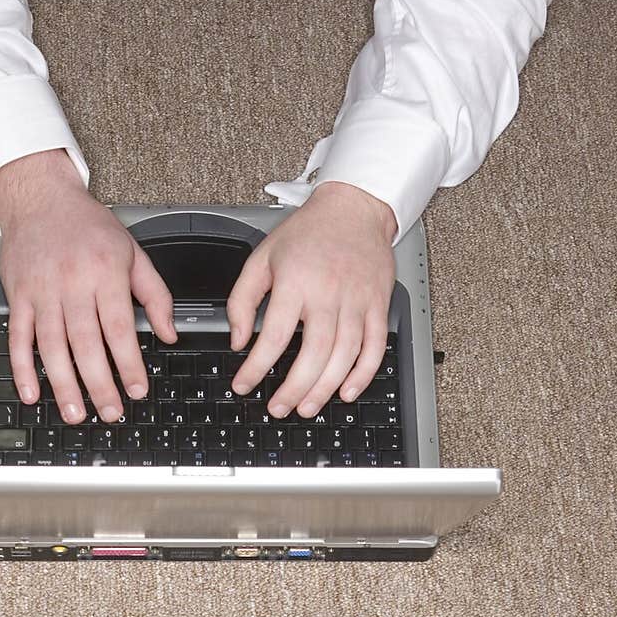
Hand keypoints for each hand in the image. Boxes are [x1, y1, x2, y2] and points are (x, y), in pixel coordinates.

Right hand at [0, 149, 176, 421]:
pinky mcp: (18, 296)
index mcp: (105, 273)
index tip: (137, 390)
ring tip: (75, 413)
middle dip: (99, 384)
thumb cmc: (86, 225)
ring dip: (63, 384)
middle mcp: (72, 283)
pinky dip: (22, 368)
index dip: (128, 363)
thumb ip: (155, 294)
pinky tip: (32, 393)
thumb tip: (169, 333)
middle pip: (86, 343)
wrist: (39, 196)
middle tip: (109, 412)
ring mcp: (42, 291)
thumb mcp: (132, 251)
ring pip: (51, 346)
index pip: (119, 328)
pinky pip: (18, 338)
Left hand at [226, 181, 396, 416]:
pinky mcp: (378, 305)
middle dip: (293, 389)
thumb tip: (238, 339)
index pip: (274, 337)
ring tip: (307, 408)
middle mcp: (329, 293)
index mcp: (296, 282)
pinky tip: (346, 392)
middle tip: (278, 408)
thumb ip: (243, 300)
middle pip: (313, 354)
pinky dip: (362, 375)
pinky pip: (374, 347)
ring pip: (344, 357)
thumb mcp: (262, 258)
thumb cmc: (308, 233)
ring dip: (325, 389)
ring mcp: (357, 301)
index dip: (256, 368)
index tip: (243, 385)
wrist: (354, 207)